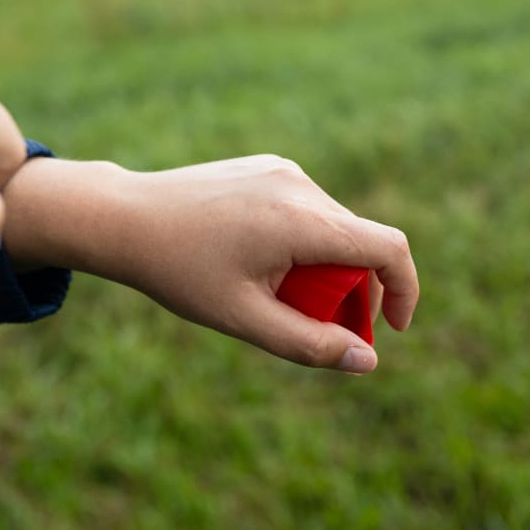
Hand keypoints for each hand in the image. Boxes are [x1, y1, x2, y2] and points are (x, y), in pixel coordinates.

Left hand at [2, 156, 418, 372]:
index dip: (405, 292)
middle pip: (359, 243)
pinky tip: (261, 265)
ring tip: (279, 297)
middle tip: (324, 330)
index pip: (389, 248)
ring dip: (329, 268)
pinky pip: (306, 210)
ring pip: (333, 227)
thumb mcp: (244, 318)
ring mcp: (282, 170)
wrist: (125, 218)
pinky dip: (305, 243)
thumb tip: (368, 361)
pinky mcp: (266, 168)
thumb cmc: (179, 271)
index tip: (393, 329)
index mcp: (302, 220)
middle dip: (356, 291)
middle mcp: (300, 185)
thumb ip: (310, 344)